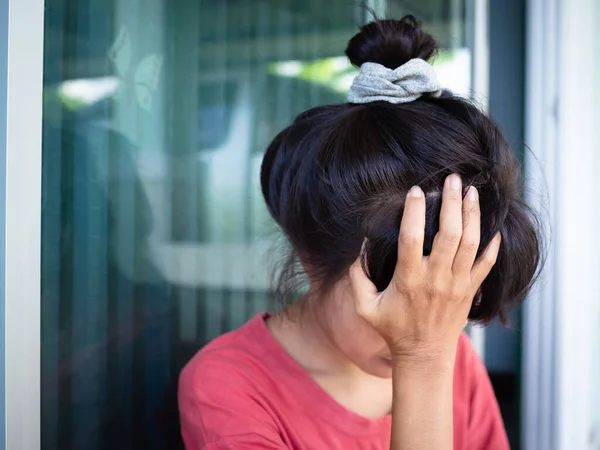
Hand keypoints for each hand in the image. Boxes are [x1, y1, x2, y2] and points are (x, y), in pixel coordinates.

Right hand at [349, 174, 500, 363]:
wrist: (424, 355)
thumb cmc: (392, 329)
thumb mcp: (364, 307)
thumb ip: (358, 276)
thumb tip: (361, 245)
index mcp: (409, 280)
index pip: (412, 239)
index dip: (414, 212)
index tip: (415, 190)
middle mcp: (436, 279)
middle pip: (448, 234)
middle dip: (451, 202)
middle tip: (451, 179)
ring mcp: (457, 284)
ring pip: (470, 243)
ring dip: (472, 214)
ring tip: (472, 191)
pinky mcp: (471, 290)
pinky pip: (487, 263)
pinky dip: (493, 243)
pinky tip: (493, 224)